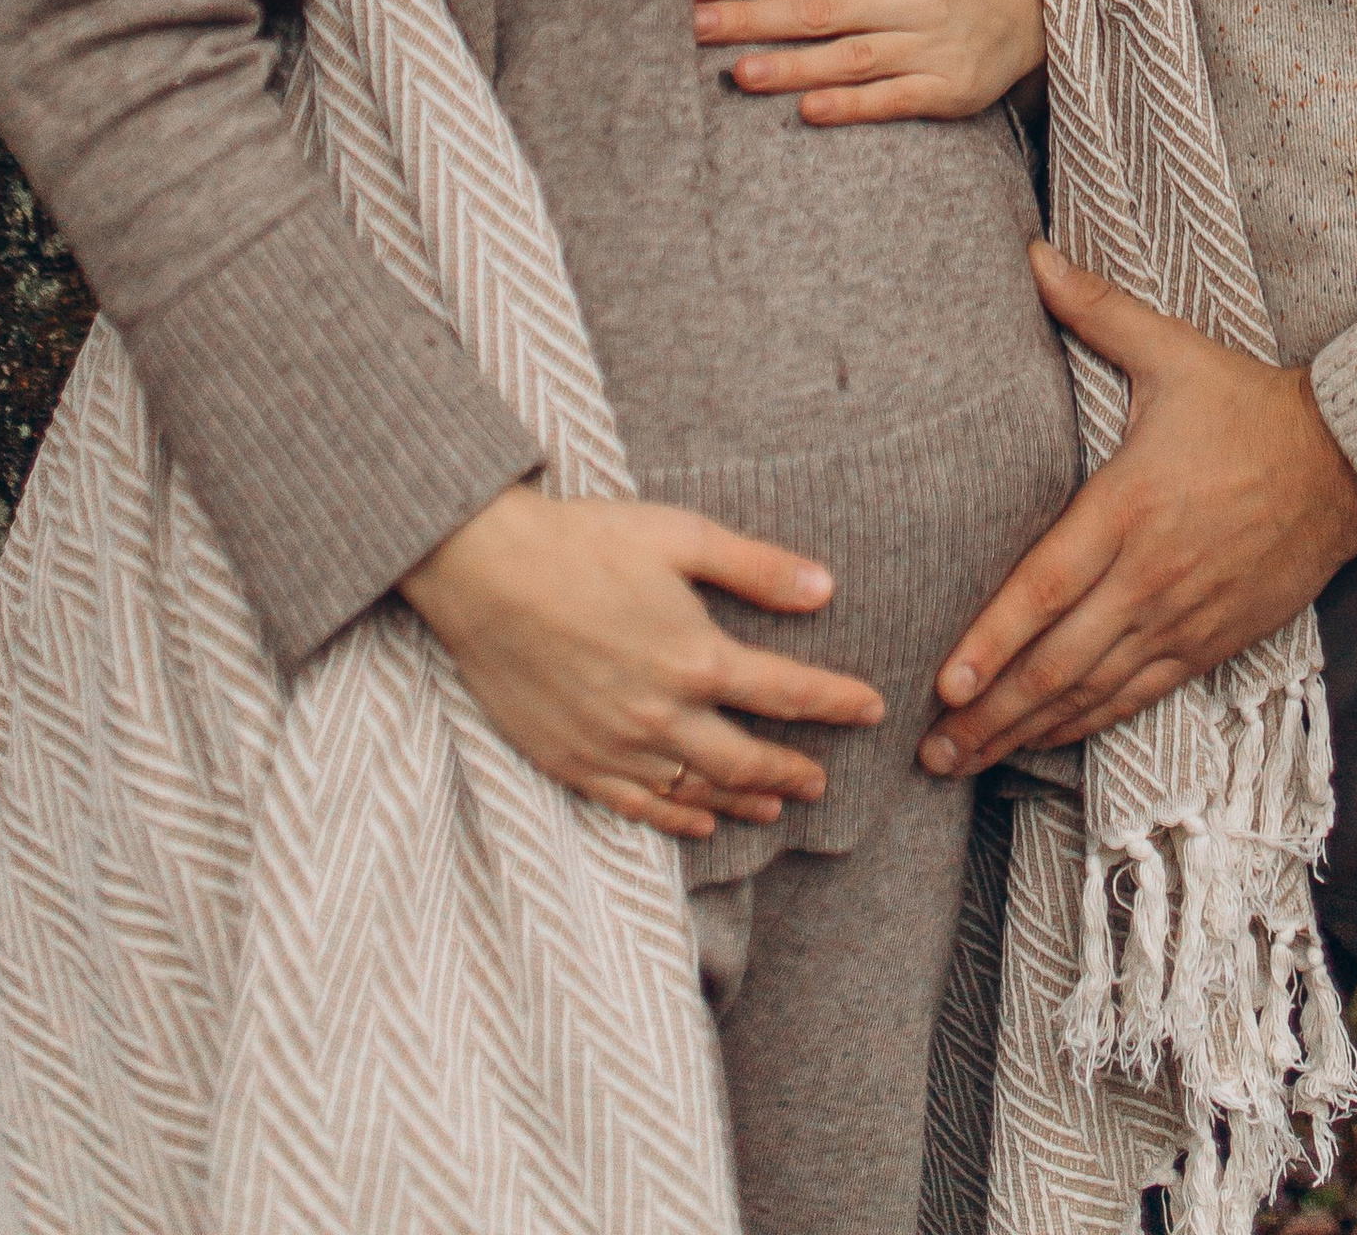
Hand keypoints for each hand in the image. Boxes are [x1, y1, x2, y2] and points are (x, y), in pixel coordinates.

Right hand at [400, 482, 884, 841]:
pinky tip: (700, 822)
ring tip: (775, 803)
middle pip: (748, 759)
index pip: (787, 692)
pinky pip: (638, 807)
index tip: (871, 709)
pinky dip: (677, 820)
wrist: (484, 571)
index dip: (837, 704)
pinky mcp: (573, 761)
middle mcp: (663, 714)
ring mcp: (616, 746)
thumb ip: (755, 567)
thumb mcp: (680, 535)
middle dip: (794, 769)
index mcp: (696, 656)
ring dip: (743, 801)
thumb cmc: (583, 541)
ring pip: (697, 791)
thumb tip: (825, 587)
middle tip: (823, 780)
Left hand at [692, 0, 1046, 124]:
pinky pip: (893, 100)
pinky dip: (850, 105)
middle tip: (694, 26)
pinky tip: (808, 110)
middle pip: (820, 8)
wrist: (1040, 6)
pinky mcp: (949, 90)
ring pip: (851, 57)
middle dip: (752, 17)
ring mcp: (932, 45)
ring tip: (739, 74)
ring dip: (792, 66)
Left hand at [917, 244, 1356, 775]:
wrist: (1345, 461)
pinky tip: (1044, 741)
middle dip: (989, 710)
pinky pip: (1137, 696)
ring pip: (1092, 692)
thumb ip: (1095, 309)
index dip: (994, 640)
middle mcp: (1151, 574)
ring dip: (1025, 731)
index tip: (944, 680)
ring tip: (964, 760)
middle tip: (929, 748)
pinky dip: (1085, 724)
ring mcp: (1182, 617)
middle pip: (1058, 660)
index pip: (1047, 586)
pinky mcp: (1211, 642)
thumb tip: (1031, 253)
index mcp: (1130, 505)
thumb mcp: (1172, 348)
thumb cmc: (1247, 403)